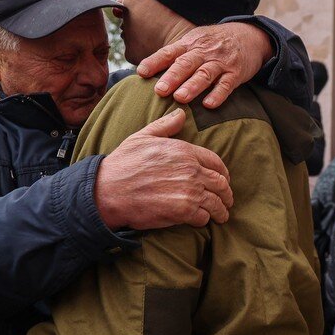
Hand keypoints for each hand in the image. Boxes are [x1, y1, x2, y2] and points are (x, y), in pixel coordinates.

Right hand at [96, 109, 232, 229]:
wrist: (108, 190)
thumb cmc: (123, 163)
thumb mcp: (143, 137)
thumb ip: (165, 126)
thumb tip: (181, 113)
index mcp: (185, 151)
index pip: (215, 162)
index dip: (223, 173)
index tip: (224, 180)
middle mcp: (191, 170)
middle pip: (221, 183)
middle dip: (226, 194)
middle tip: (227, 201)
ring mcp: (189, 191)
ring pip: (216, 202)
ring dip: (221, 210)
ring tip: (221, 216)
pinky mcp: (183, 211)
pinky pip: (204, 217)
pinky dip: (204, 220)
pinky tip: (202, 221)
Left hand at [137, 22, 273, 107]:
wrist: (249, 35)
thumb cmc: (215, 43)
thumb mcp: (195, 41)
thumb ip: (175, 55)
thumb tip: (146, 71)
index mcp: (190, 44)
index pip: (169, 52)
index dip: (155, 62)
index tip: (141, 72)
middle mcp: (204, 51)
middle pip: (186, 63)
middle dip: (173, 77)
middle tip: (160, 90)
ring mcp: (221, 62)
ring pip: (205, 74)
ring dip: (192, 86)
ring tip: (180, 98)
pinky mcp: (236, 72)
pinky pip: (227, 84)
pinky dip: (218, 94)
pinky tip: (209, 104)